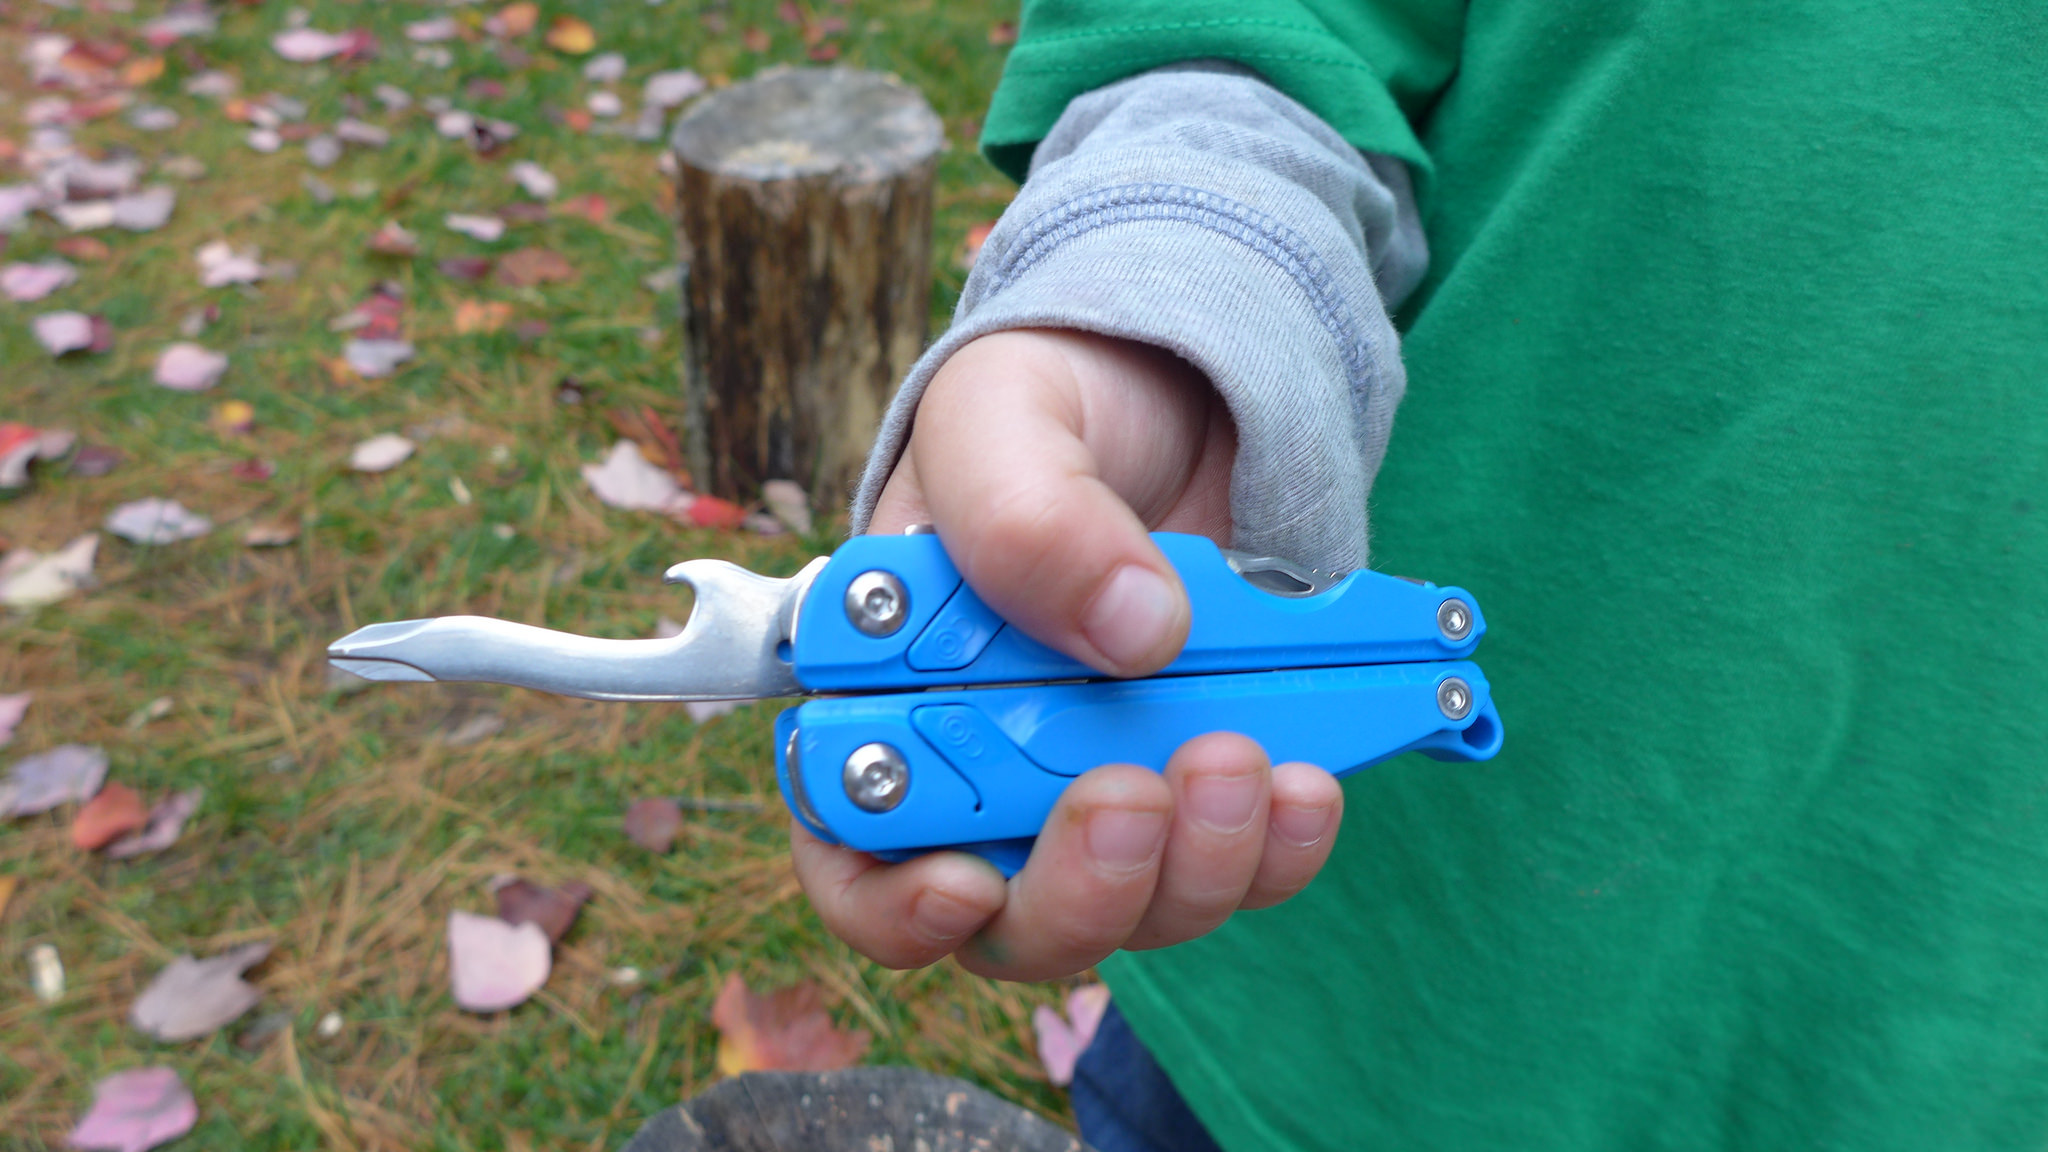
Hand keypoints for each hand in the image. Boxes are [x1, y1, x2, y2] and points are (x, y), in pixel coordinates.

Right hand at [792, 329, 1344, 980]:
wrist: (1175, 384)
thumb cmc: (1048, 398)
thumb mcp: (1006, 415)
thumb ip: (1027, 513)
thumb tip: (1132, 635)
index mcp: (889, 696)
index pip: (854, 851)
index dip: (894, 903)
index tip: (964, 883)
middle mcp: (986, 772)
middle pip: (1011, 919)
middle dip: (1080, 887)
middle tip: (1135, 795)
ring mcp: (1100, 789)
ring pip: (1138, 910)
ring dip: (1194, 864)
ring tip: (1244, 759)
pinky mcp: (1203, 783)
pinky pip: (1243, 866)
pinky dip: (1278, 846)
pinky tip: (1307, 784)